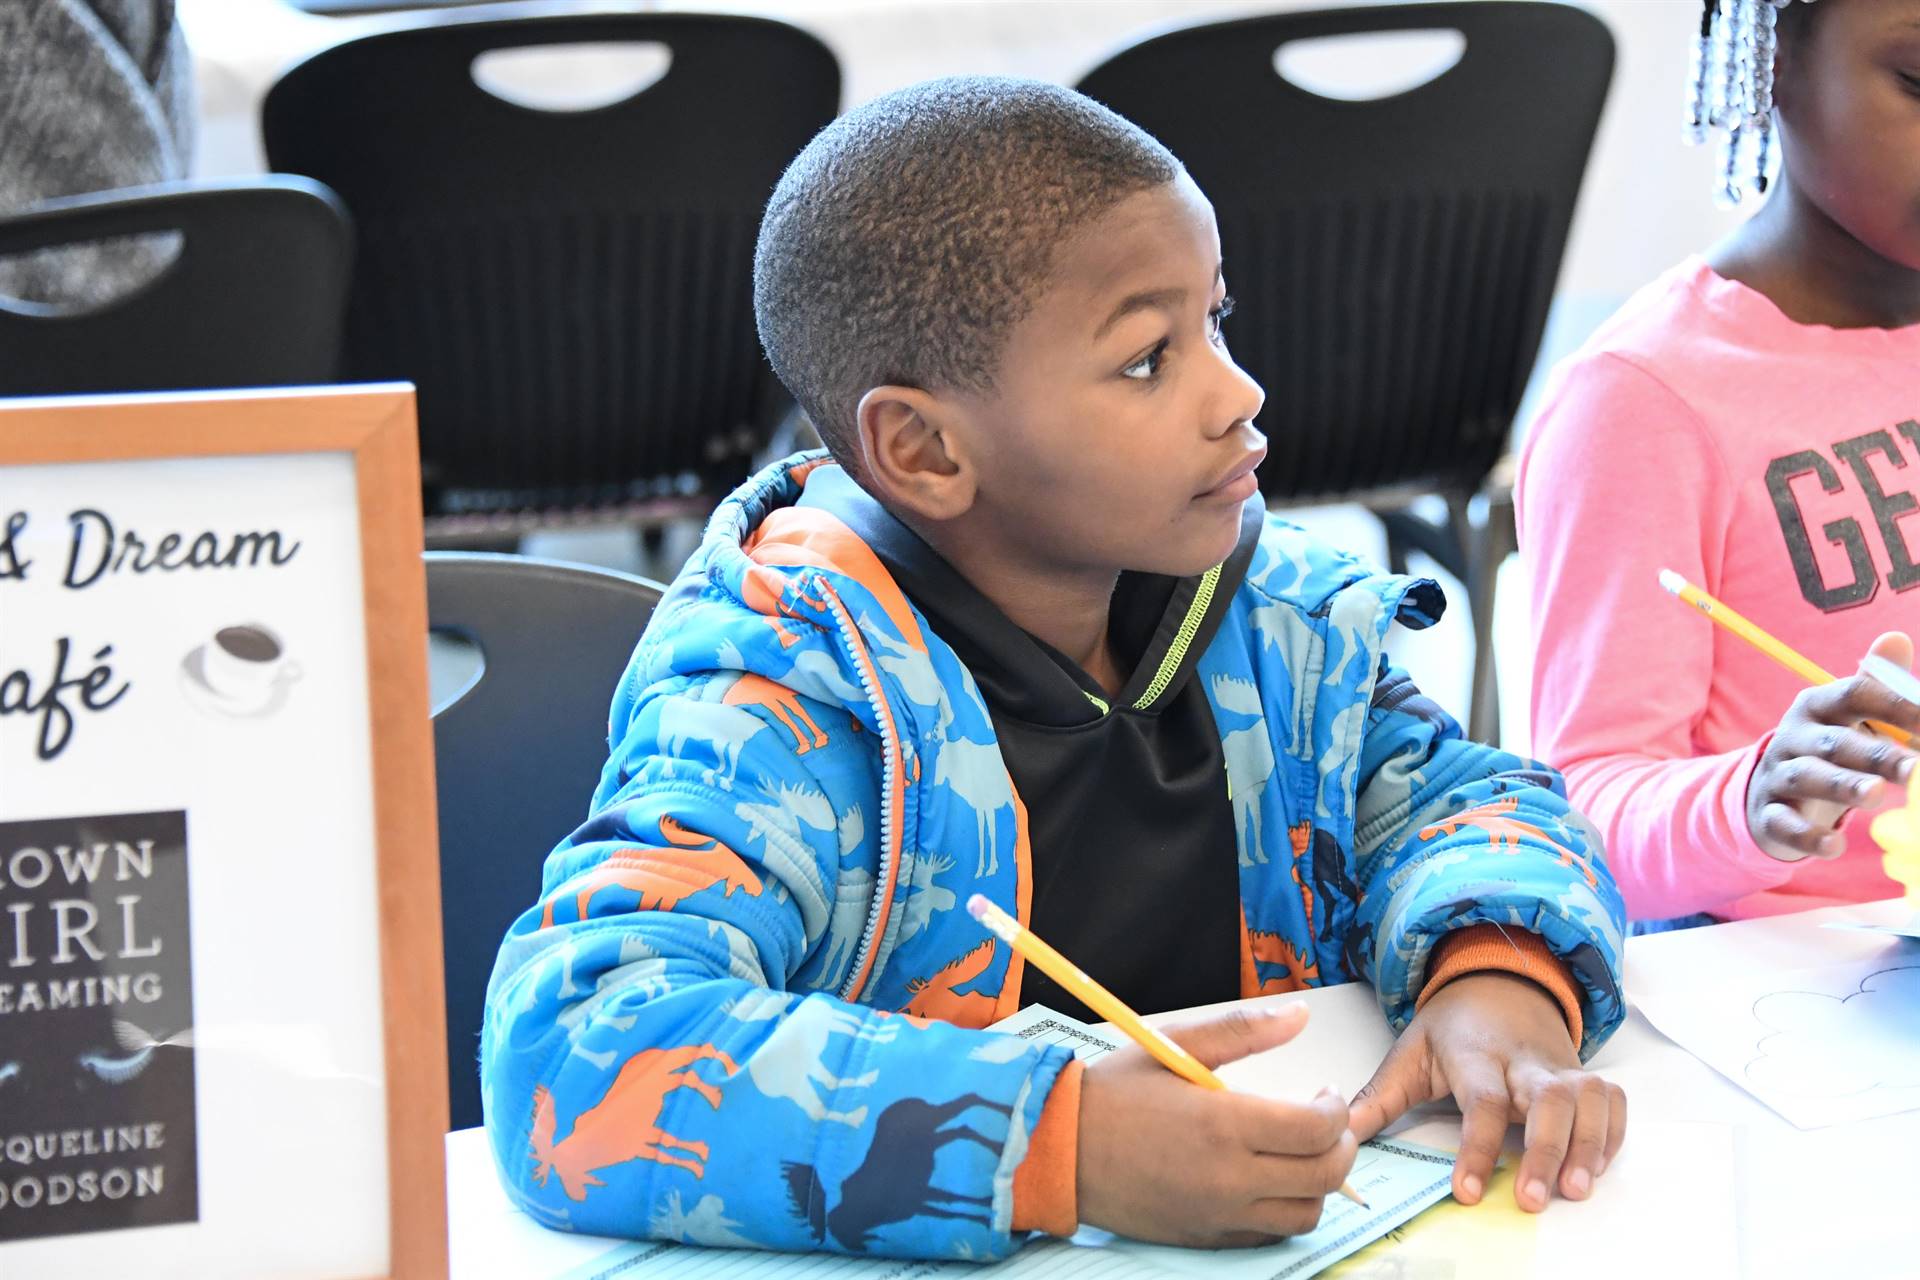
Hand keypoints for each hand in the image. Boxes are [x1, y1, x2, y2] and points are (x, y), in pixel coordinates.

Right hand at [1077, 1004, 1357, 1246]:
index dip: (1336, 1108)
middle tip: (1327, 1123)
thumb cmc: (1114, 1093)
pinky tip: (1270, 1180)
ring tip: (1300, 1153)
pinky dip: (1285, 1209)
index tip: (1324, 1092)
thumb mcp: (1174, 1045)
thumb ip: (1242, 1029)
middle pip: (1325, 1175)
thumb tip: (1298, 1015)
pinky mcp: (1209, 1236)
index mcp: (1223, 1124)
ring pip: (1306, 1213)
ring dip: (1318, 1182)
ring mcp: (1220, 1214)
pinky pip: (1272, 1234)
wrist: (1060, 1149)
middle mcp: (1229, 1177)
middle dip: (1342, 1145)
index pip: (1318, 1128)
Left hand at [1349, 972, 1624, 1212]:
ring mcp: (1559, 1065)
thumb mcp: (1409, 1053)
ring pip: (1587, 1097)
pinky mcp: (1584, 1073)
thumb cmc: (1452, 1027)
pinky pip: (1612, 1100)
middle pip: (1546, 1098)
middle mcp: (1523, 1058)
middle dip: (1545, 1149)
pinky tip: (1597, 1166)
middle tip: (1533, 1199)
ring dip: (1587, 1143)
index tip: (1465, 1191)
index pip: (1481, 1100)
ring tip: (1574, 1190)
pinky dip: (1613, 1132)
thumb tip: (1340, 1137)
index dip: (1475, 1147)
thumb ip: (1378, 1099)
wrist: (1498, 981)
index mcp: (1474, 1053)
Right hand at [1747, 631, 1919, 862]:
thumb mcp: (1848, 717)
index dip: (1896, 707)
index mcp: (1816, 706)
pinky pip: (1784, 824)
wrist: (1769, 793)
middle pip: (1833, 741)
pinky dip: (1807, 835)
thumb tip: (1897, 638)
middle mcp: (1792, 736)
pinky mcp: (1769, 815)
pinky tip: (1834, 846)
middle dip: (1876, 755)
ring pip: (1806, 777)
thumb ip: (1877, 684)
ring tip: (1875, 796)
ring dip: (1840, 786)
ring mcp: (1777, 776)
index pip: (1854, 695)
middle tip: (1916, 771)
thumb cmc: (1828, 751)